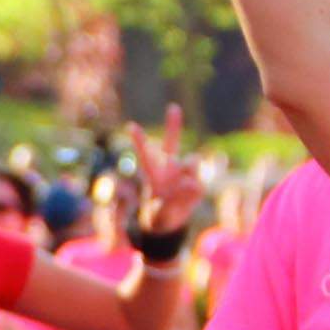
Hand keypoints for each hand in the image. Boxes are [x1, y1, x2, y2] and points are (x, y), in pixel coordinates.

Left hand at [129, 105, 202, 238]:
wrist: (172, 222)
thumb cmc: (158, 215)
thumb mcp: (159, 213)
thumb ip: (173, 199)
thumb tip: (190, 182)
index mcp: (154, 173)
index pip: (146, 155)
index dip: (140, 141)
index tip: (131, 126)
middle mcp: (170, 168)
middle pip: (172, 143)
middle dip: (173, 125)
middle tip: (173, 107)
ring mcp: (184, 172)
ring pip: (192, 162)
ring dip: (189, 173)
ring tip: (179, 191)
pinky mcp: (197, 181)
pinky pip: (198, 184)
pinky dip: (193, 193)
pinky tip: (186, 199)